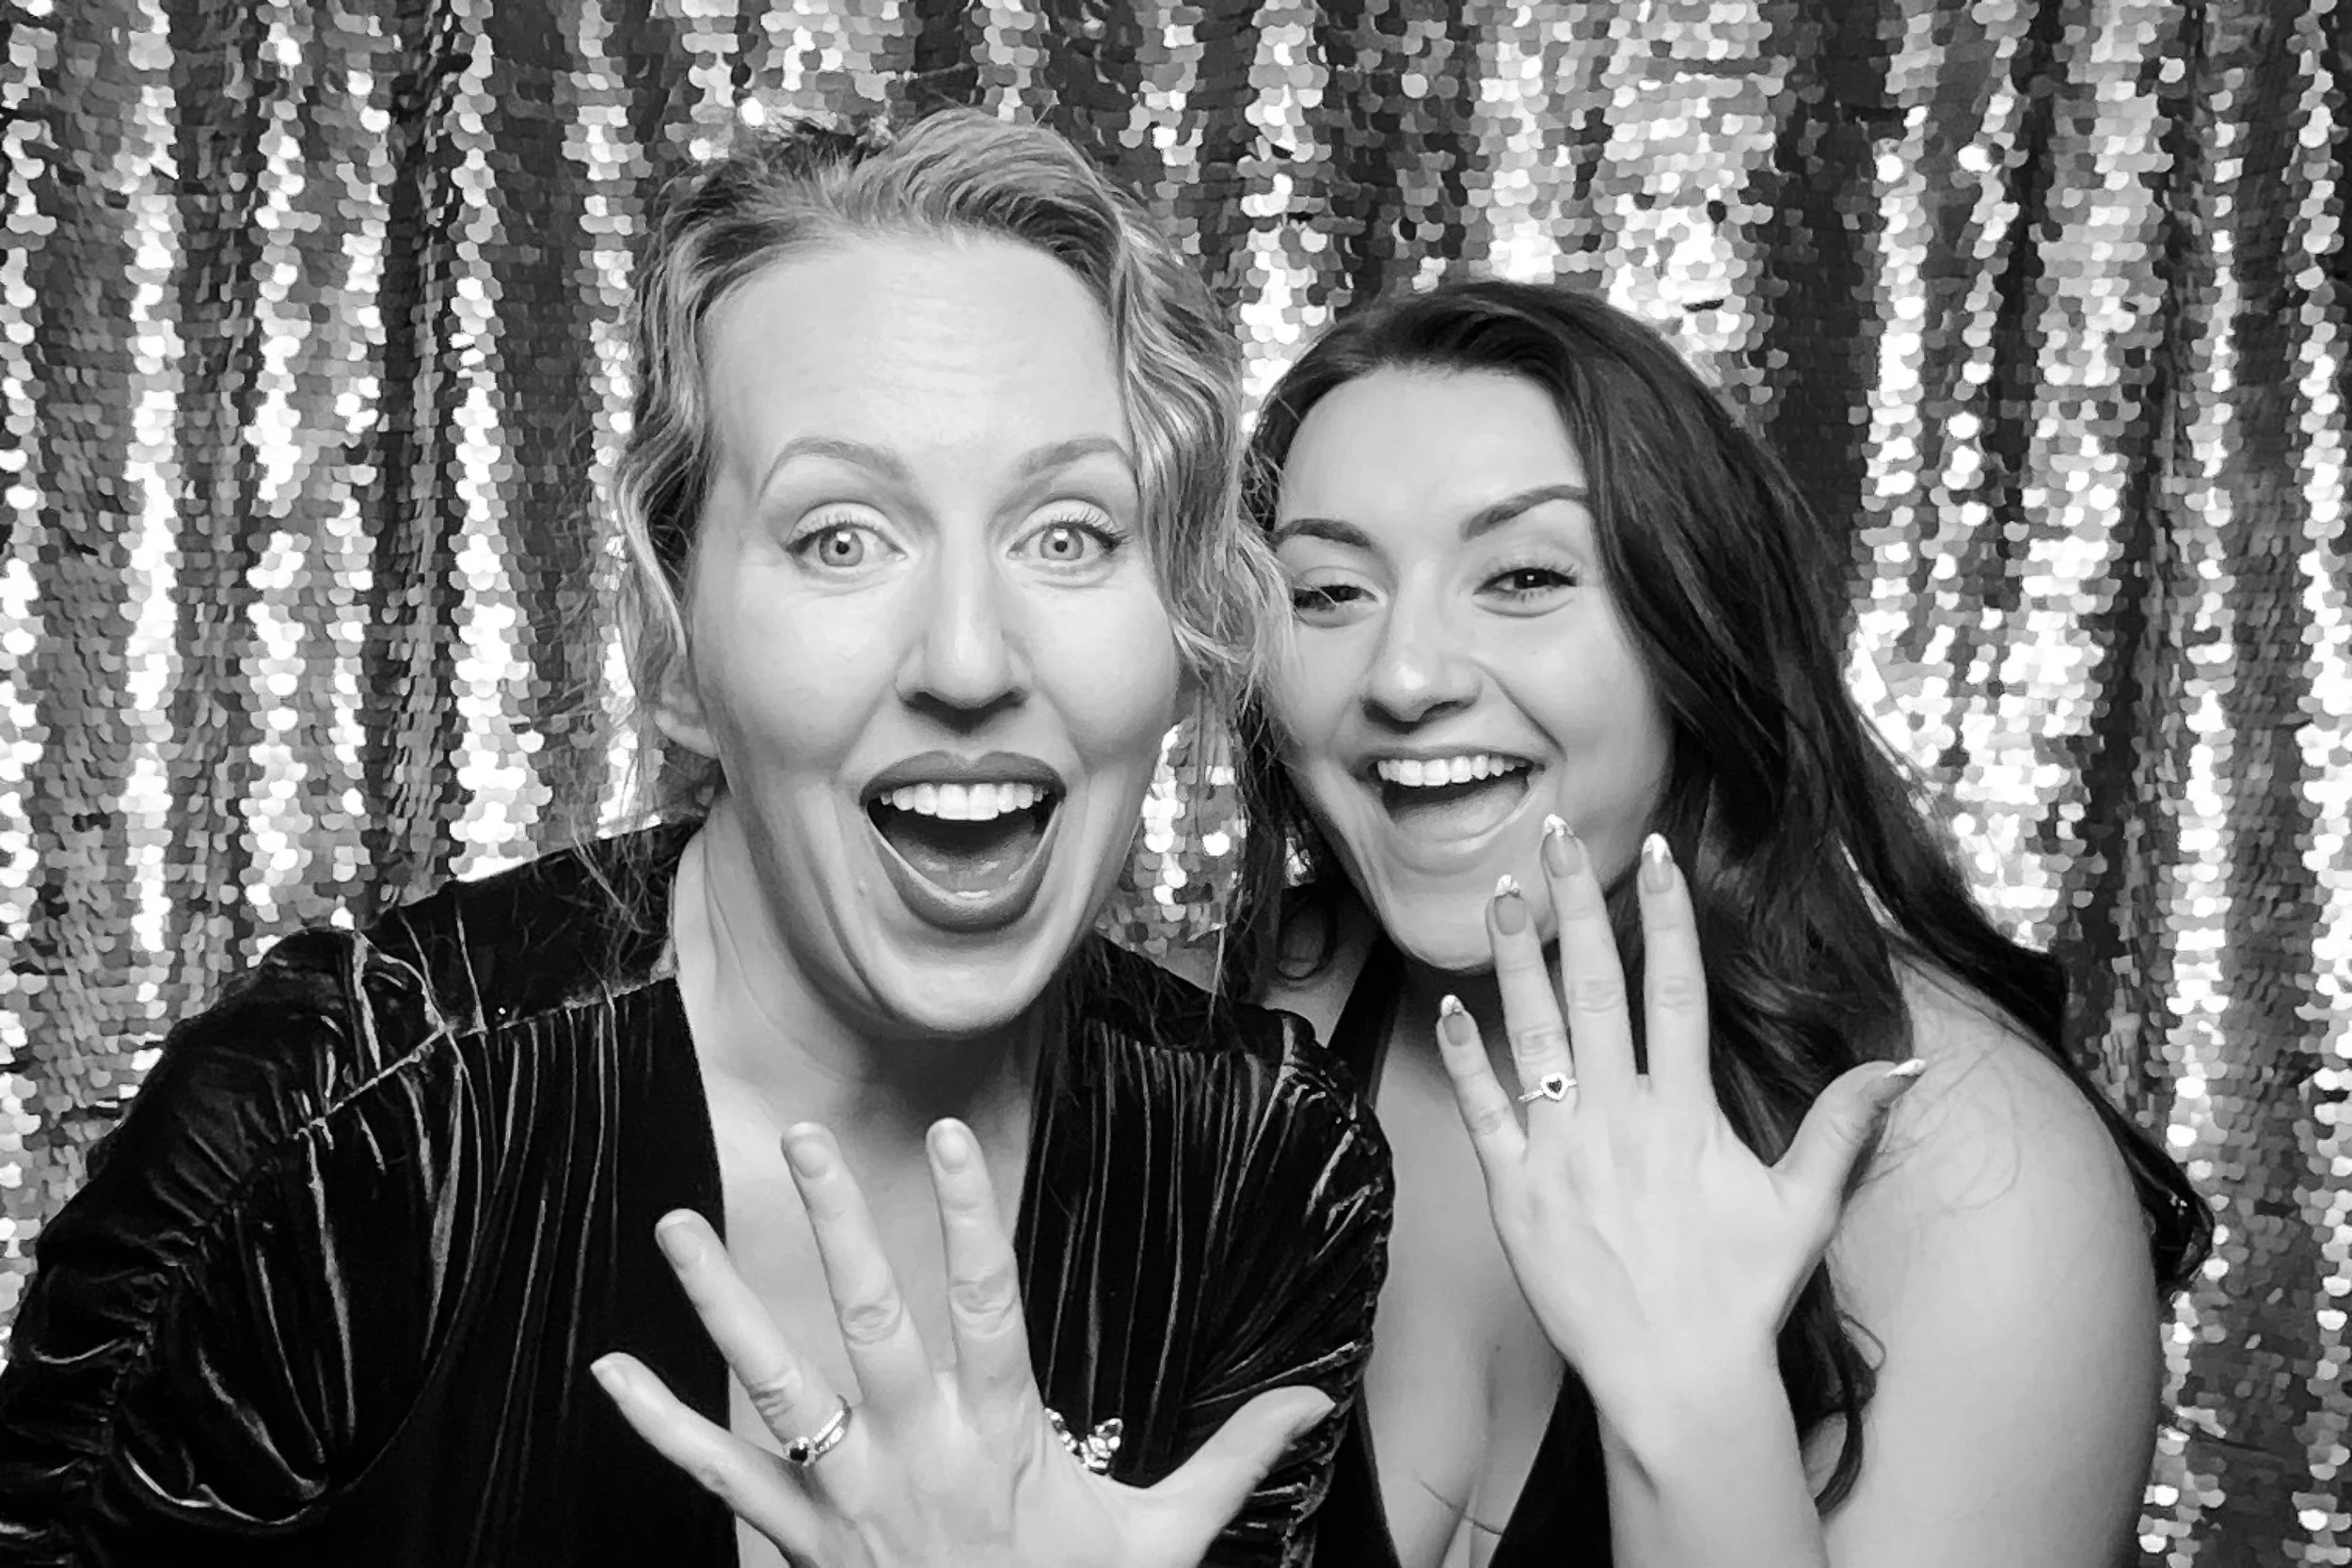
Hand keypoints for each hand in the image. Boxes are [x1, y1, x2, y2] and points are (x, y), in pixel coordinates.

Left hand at [591, 1119, 1331, 1567]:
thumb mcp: (1164, 1543)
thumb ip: (1233, 1461)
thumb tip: (1315, 1401)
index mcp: (1004, 1440)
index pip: (989, 1303)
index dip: (972, 1216)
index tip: (950, 1135)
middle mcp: (917, 1457)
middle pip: (870, 1323)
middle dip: (836, 1227)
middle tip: (802, 1141)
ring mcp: (847, 1501)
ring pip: (777, 1386)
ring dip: (723, 1302)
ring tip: (677, 1225)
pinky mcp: (799, 1544)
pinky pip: (723, 1479)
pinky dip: (661, 1426)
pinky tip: (612, 1372)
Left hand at [1433, 818, 1921, 1416]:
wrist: (1674, 1378)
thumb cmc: (1740, 1295)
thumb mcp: (1804, 1207)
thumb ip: (1844, 1126)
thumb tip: (1905, 1066)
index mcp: (1686, 1113)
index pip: (1676, 989)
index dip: (1666, 915)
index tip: (1654, 851)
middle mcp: (1619, 1118)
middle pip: (1594, 987)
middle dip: (1575, 904)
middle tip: (1555, 836)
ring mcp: (1561, 1151)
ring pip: (1532, 1032)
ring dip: (1514, 957)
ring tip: (1499, 892)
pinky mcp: (1514, 1190)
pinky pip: (1482, 1109)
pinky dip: (1464, 1056)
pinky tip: (1449, 1005)